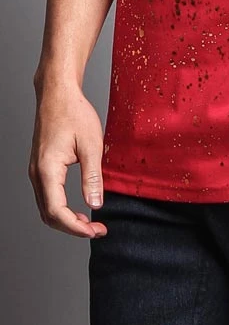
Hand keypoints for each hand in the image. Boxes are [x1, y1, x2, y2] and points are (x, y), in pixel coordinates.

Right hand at [28, 78, 107, 237]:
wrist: (58, 94)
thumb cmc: (74, 113)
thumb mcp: (91, 145)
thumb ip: (92, 177)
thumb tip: (95, 204)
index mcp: (48, 169)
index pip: (56, 211)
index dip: (75, 227)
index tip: (95, 231)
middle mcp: (37, 173)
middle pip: (48, 215)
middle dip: (72, 228)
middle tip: (97, 230)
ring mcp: (36, 171)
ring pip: (46, 208)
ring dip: (66, 219)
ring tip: (89, 223)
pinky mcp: (40, 167)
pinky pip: (47, 196)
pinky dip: (61, 208)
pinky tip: (78, 207)